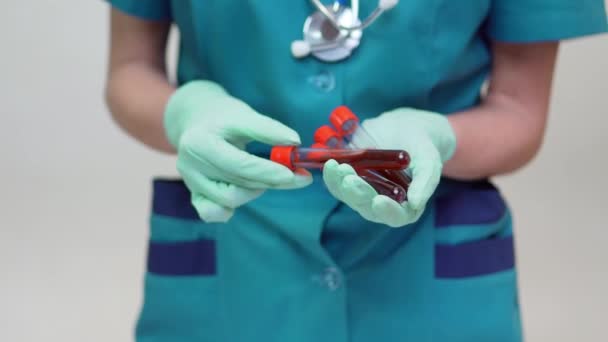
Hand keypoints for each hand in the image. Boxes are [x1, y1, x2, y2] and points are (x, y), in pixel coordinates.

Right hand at [164, 80, 311, 221]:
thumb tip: (294, 142)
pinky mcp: (193, 195)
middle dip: (271, 182)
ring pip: (229, 200)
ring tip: (268, 175)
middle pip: (237, 186)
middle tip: (299, 177)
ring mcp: (190, 183)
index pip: (240, 165)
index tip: (294, 173)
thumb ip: (267, 129)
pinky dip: (230, 208)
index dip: (268, 171)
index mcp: (200, 143)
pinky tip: (246, 192)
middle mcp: (190, 167)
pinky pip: (212, 212)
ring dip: (255, 190)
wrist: (194, 121)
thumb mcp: (243, 115)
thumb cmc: (221, 116)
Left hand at [322, 108, 455, 226]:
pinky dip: (332, 177)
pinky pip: (337, 184)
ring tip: (338, 167)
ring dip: (340, 185)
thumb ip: (426, 180)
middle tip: (350, 178)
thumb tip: (415, 202)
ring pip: (349, 197)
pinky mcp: (350, 181)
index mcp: (407, 206)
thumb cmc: (422, 147)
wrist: (405, 127)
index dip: (387, 212)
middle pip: (367, 208)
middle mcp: (383, 203)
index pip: (396, 216)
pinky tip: (330, 164)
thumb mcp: (430, 159)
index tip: (378, 201)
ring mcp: (364, 192)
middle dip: (357, 194)